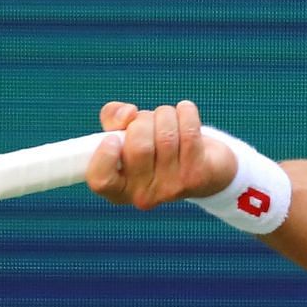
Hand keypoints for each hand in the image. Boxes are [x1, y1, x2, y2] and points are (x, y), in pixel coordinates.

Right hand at [85, 99, 237, 208]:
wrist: (205, 166)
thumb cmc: (156, 146)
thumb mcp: (126, 133)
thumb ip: (112, 118)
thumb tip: (127, 115)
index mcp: (118, 189)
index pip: (100, 180)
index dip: (104, 155)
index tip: (113, 137)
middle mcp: (143, 195)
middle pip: (138, 146)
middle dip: (143, 120)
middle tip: (149, 122)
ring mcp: (171, 189)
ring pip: (165, 135)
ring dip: (166, 114)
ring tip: (169, 119)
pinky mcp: (197, 176)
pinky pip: (189, 132)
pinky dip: (186, 112)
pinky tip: (185, 112)